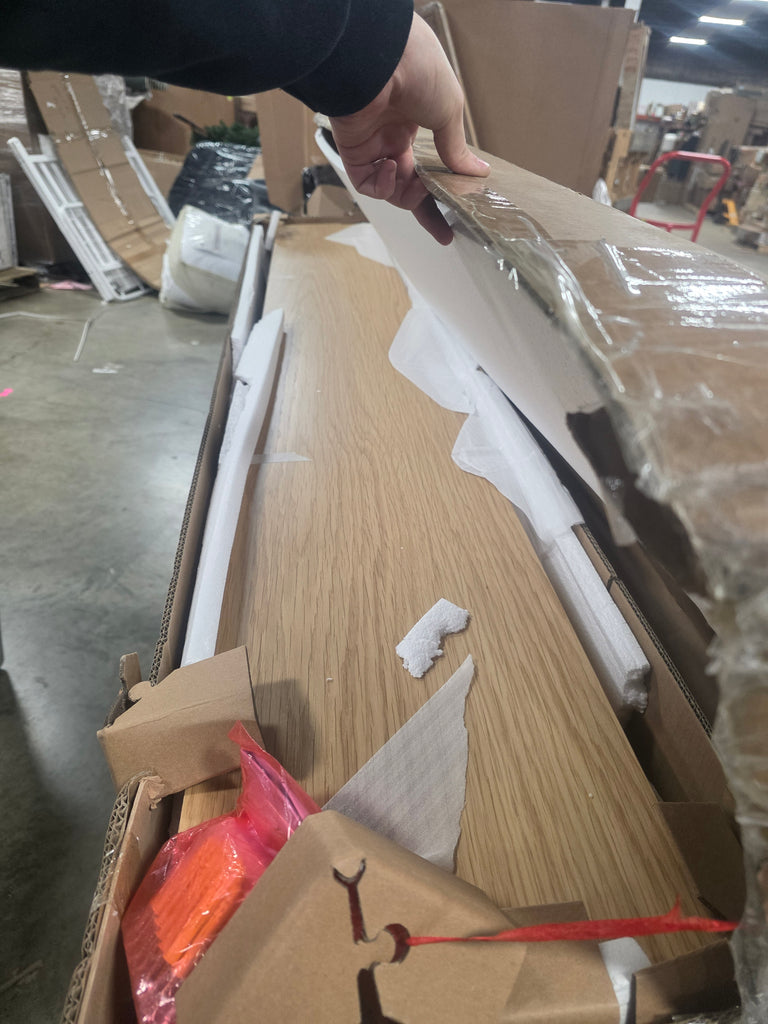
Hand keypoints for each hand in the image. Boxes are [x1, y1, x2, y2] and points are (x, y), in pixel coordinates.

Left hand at [329, 13, 488, 244]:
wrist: (382, 58)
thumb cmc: (419, 72)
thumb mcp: (449, 112)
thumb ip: (456, 149)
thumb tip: (477, 172)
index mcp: (416, 123)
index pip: (428, 166)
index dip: (441, 193)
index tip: (455, 219)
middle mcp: (392, 134)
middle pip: (408, 185)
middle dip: (425, 208)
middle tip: (443, 228)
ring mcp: (372, 143)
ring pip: (389, 188)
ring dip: (407, 195)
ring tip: (420, 186)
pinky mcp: (352, 151)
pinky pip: (367, 183)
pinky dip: (382, 186)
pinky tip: (393, 168)